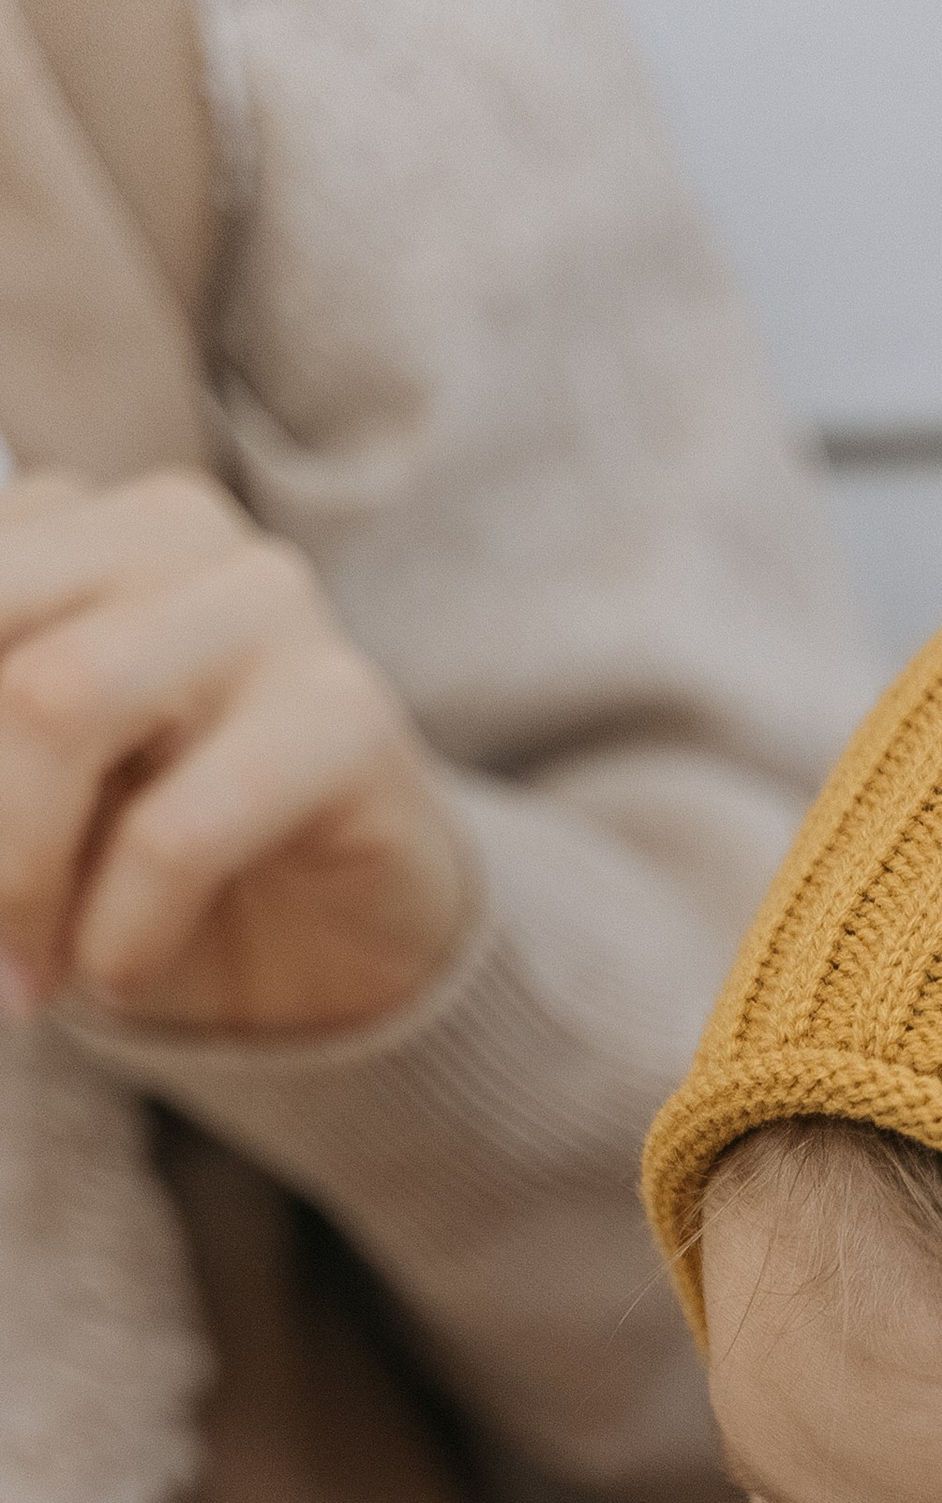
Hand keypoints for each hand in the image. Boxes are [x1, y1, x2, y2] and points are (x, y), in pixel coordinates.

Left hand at [0, 466, 471, 1034]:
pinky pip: (178, 829)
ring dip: (13, 879)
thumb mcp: (22, 797)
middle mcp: (168, 530)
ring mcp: (269, 607)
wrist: (342, 949)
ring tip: (21, 980)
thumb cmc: (150, 862)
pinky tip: (118, 975)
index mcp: (67, 522)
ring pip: (58, 705)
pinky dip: (120, 930)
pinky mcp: (348, 716)